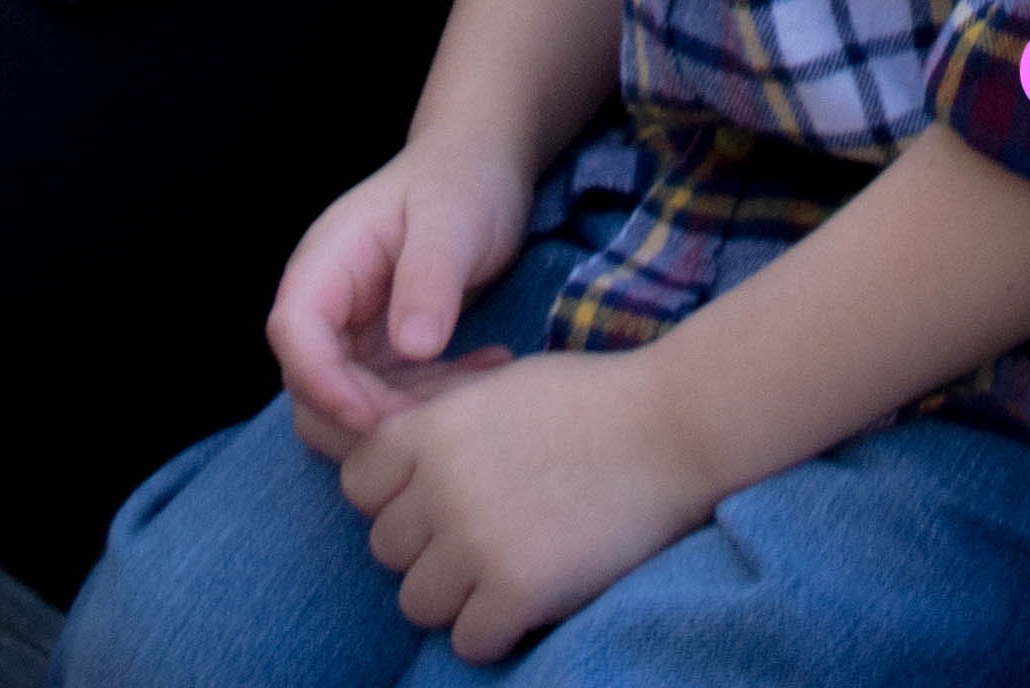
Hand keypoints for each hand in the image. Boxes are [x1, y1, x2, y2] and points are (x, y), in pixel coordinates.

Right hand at [270, 135, 538, 444]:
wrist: (481, 165)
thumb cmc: (463, 179)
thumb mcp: (453, 218)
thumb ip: (429, 277)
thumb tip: (412, 347)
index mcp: (327, 260)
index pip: (295, 331)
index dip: (322, 383)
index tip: (372, 417)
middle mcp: (329, 301)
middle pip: (316, 382)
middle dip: (375, 410)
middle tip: (449, 409)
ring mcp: (353, 329)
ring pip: (356, 399)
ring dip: (411, 410)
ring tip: (481, 382)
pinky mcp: (382, 349)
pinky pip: (392, 394)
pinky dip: (433, 397)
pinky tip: (489, 368)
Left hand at [341, 339, 718, 658]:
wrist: (671, 428)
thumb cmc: (588, 403)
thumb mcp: (499, 388)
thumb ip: (437, 424)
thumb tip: (384, 465)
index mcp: (433, 429)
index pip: (358, 484)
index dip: (396, 494)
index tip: (439, 493)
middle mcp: (441, 485)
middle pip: (385, 548)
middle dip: (428, 546)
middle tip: (487, 529)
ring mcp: (475, 541)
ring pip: (417, 603)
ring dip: (458, 593)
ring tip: (509, 562)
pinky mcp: (514, 592)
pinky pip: (468, 641)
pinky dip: (496, 628)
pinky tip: (532, 594)